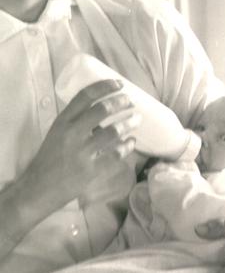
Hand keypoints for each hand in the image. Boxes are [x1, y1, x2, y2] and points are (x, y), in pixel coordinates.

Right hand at [24, 79, 139, 205]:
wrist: (38, 189)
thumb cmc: (49, 159)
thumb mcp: (57, 134)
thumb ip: (76, 122)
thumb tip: (104, 109)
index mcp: (62, 121)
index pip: (85, 96)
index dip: (105, 86)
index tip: (119, 83)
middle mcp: (72, 133)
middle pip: (102, 110)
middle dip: (121, 102)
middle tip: (130, 101)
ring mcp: (82, 153)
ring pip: (113, 132)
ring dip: (128, 123)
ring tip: (137, 119)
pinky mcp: (91, 171)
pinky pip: (115, 155)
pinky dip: (126, 147)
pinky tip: (131, 142)